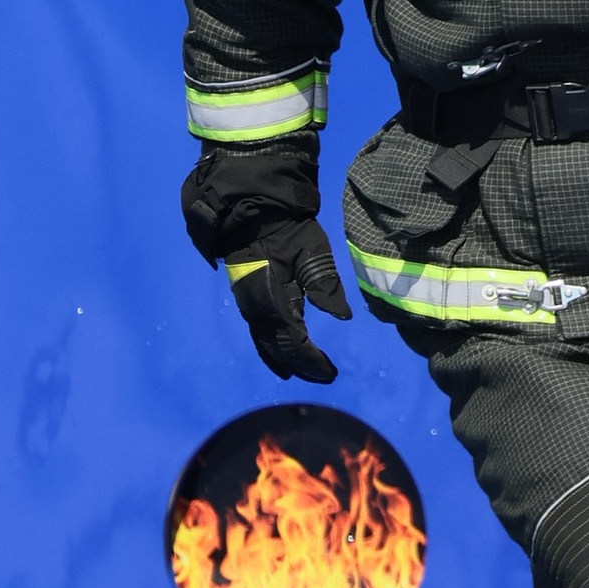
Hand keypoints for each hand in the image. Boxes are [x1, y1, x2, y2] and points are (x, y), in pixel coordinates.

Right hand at [226, 220, 352, 382]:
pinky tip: (277, 354)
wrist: (250, 211)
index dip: (312, 360)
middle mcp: (258, 311)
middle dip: (300, 365)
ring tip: (300, 372)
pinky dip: (269, 348)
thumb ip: (325, 284)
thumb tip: (342, 316)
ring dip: (283, 360)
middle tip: (323, 375)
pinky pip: (258, 334)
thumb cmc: (286, 230)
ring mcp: (249, 307)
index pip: (295, 342)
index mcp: (275, 301)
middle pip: (278, 349)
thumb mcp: (312, 251)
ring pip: (264, 344)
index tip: (330, 371)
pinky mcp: (246, 301)